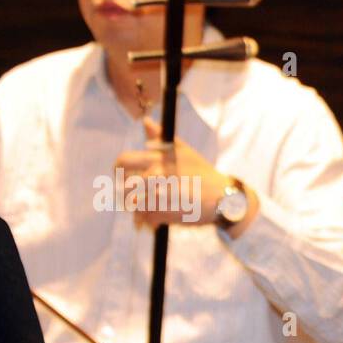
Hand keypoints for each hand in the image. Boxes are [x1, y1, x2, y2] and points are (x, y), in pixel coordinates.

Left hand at [112, 117, 255, 230]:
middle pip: (126, 186)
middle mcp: (158, 174)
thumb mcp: (185, 151)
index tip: (124, 177)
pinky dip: (149, 220)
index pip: (123, 161)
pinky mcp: (168, 212)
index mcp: (159, 158)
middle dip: (128, 195)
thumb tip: (145, 121)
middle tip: (137, 199)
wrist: (224, 198)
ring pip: (135, 203)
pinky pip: (146, 218)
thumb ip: (161, 138)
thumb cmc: (203, 174)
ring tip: (148, 211)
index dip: (118, 170)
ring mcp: (162, 194)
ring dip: (138, 209)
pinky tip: (158, 218)